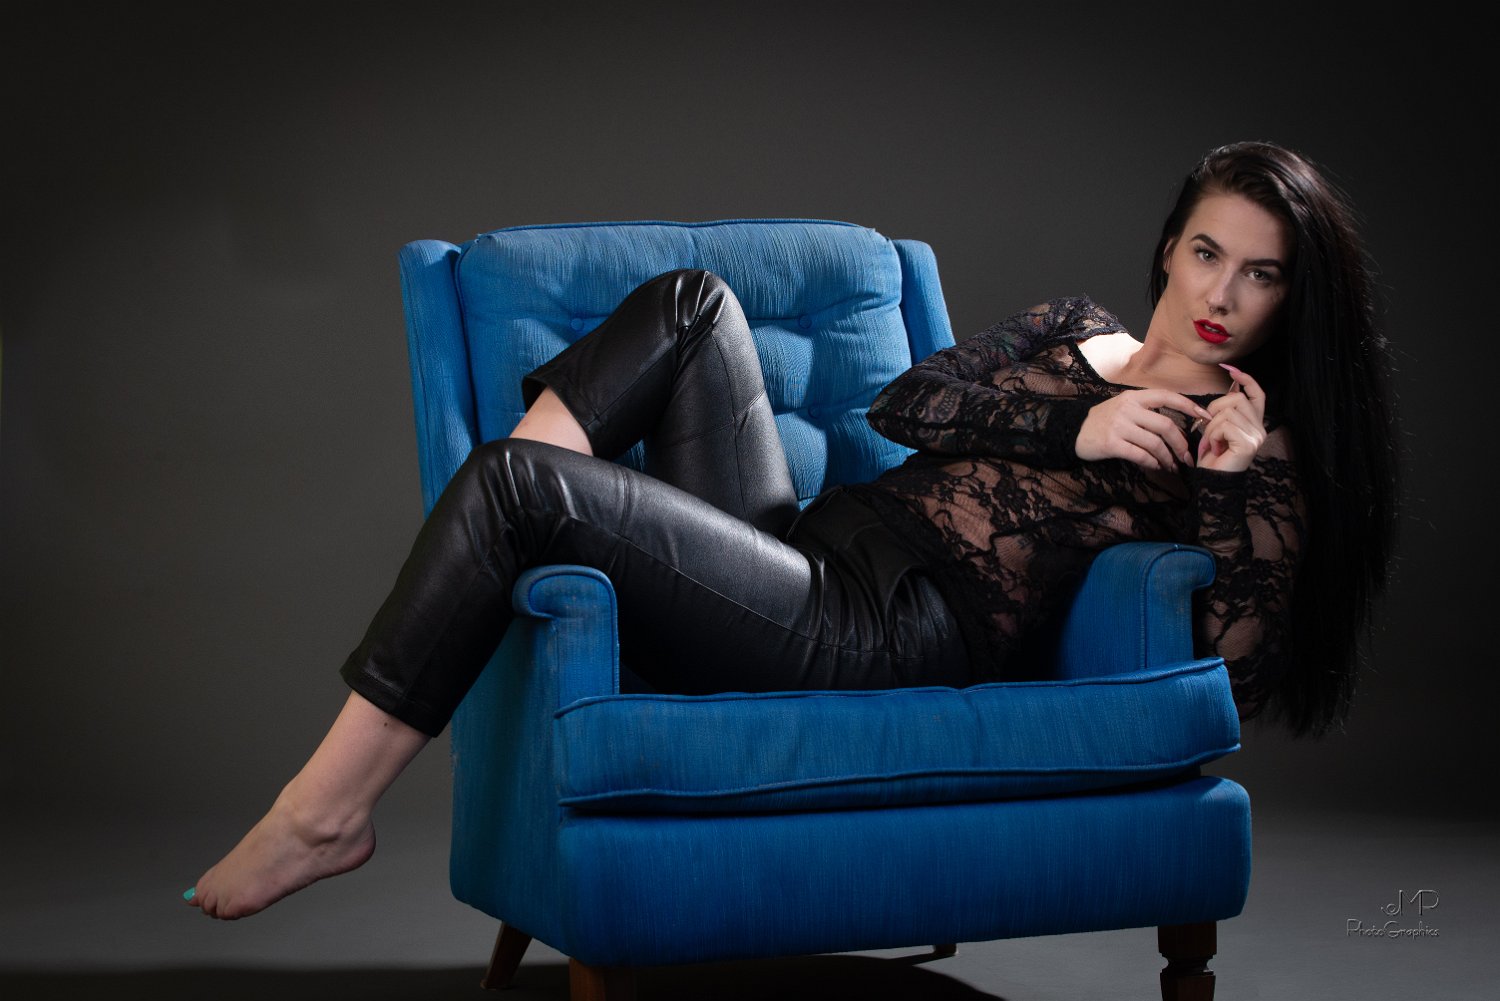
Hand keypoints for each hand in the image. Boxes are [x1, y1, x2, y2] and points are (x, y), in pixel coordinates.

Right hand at [1076, 389, 1211, 470]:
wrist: (1074, 432)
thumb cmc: (1104, 421)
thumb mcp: (1124, 407)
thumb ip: (1147, 410)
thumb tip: (1178, 425)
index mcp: (1134, 397)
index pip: (1168, 397)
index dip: (1190, 406)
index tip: (1206, 418)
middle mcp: (1128, 408)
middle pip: (1166, 426)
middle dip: (1181, 444)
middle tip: (1187, 457)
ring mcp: (1119, 426)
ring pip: (1155, 443)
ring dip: (1168, 458)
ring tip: (1171, 466)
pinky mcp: (1111, 443)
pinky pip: (1140, 455)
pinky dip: (1152, 463)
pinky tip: (1157, 467)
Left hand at [1195, 364, 1266, 472]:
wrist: (1213, 481)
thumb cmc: (1213, 457)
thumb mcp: (1217, 429)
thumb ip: (1224, 411)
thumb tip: (1230, 388)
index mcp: (1254, 423)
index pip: (1257, 395)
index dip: (1246, 380)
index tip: (1230, 369)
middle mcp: (1260, 428)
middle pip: (1237, 399)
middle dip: (1215, 408)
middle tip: (1208, 428)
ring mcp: (1256, 436)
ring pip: (1227, 412)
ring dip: (1211, 427)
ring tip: (1211, 442)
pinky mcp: (1248, 443)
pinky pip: (1224, 426)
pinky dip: (1212, 436)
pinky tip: (1214, 449)